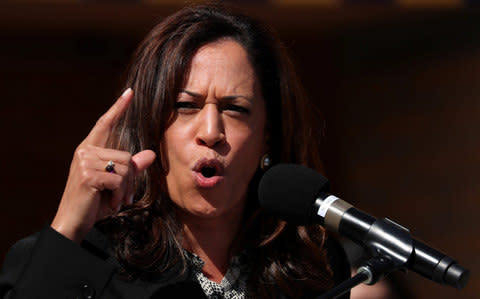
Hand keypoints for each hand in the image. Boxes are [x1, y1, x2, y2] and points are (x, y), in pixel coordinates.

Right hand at [51, 88, 155, 242]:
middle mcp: (85, 152)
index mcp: (89, 150)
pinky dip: (120, 195)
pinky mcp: (88, 175)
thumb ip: (131, 168)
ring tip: (115, 201)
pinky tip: (111, 204)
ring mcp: (85, 162)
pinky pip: (119, 180)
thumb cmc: (93, 203)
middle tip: (123, 197)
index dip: (118, 108)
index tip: (130, 93)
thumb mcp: (115, 184)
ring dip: (126, 189)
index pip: (105, 124)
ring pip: (126, 168)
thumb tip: (150, 154)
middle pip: (127, 156)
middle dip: (131, 180)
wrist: (72, 223)